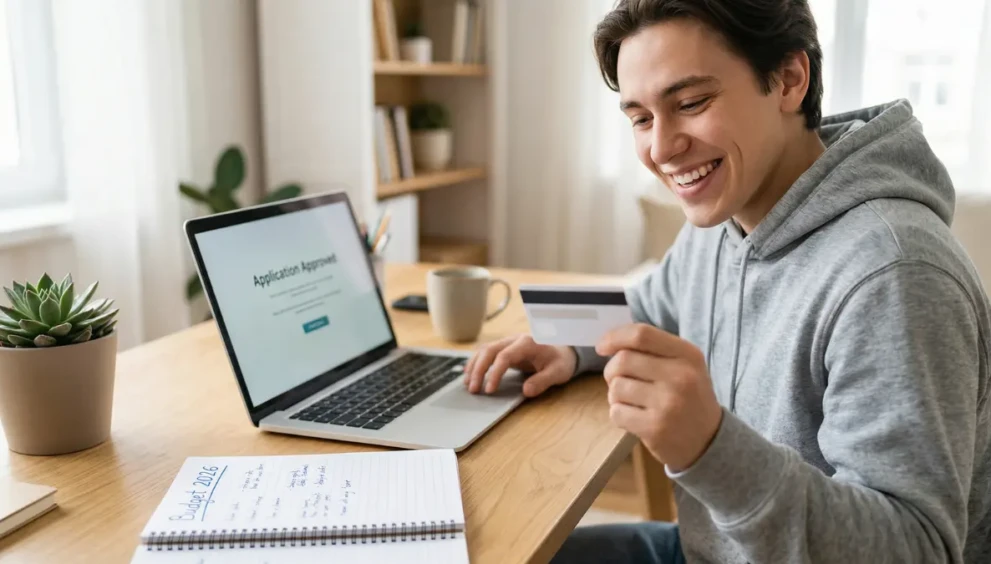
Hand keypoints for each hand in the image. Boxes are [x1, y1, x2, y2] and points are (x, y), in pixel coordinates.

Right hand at [464, 335, 576, 397]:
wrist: (564, 350)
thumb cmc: (561, 361)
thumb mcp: (558, 372)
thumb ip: (543, 381)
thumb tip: (526, 391)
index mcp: (528, 343)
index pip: (504, 356)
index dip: (495, 373)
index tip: (490, 390)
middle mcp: (515, 339)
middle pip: (489, 350)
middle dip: (478, 369)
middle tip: (472, 389)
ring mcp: (509, 342)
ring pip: (485, 350)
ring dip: (474, 366)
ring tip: (467, 384)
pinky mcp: (505, 348)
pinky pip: (487, 352)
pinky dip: (476, 363)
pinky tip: (468, 374)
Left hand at [597, 323, 722, 471]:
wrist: (708, 440)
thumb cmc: (688, 396)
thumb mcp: (684, 365)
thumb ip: (653, 349)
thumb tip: (608, 343)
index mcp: (688, 355)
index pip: (642, 334)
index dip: (615, 337)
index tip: (602, 347)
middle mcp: (681, 376)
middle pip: (623, 360)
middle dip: (612, 370)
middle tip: (619, 381)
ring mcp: (668, 404)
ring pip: (616, 387)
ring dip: (615, 394)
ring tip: (630, 401)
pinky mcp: (655, 428)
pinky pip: (616, 412)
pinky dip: (618, 414)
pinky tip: (634, 417)